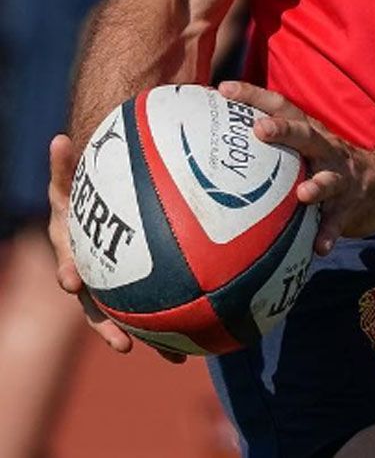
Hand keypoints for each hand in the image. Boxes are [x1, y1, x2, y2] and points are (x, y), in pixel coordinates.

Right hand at [47, 134, 185, 362]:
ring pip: (122, 315)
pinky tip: (196, 339)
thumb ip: (67, 160)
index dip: (69, 271)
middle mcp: (86, 266)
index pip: (68, 257)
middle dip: (106, 326)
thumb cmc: (89, 180)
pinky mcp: (130, 284)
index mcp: (72, 242)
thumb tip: (56, 138)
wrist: (97, 196)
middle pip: (95, 303)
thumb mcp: (76, 170)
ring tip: (171, 357)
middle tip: (122, 343)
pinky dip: (168, 324)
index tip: (72, 284)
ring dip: (145, 335)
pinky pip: (148, 306)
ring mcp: (107, 279)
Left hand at [218, 82, 374, 254]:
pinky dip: (329, 233)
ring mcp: (342, 176)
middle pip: (306, 135)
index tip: (224, 88)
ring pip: (330, 178)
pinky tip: (319, 247)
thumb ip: (277, 147)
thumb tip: (218, 149)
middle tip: (259, 129)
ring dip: (317, 185)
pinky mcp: (351, 205)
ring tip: (303, 194)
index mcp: (310, 133)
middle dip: (284, 130)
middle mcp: (326, 149)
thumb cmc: (331, 166)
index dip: (254, 95)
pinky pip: (339, 221)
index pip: (281, 107)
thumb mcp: (307, 149)